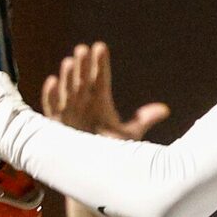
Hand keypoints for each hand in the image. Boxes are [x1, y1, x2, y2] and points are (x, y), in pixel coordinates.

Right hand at [40, 42, 169, 139]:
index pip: (101, 78)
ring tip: (70, 62)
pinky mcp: (57, 122)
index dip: (100, 64)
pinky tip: (52, 81)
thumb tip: (165, 109)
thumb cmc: (108, 148)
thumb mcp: (128, 134)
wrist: (91, 168)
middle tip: (84, 49)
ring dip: (68, 77)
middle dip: (83, 65)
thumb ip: (143, 120)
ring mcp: (70, 110)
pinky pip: (52, 107)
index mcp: (100, 100)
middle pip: (83, 80)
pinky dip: (51, 95)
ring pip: (68, 90)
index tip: (101, 47)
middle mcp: (84, 101)